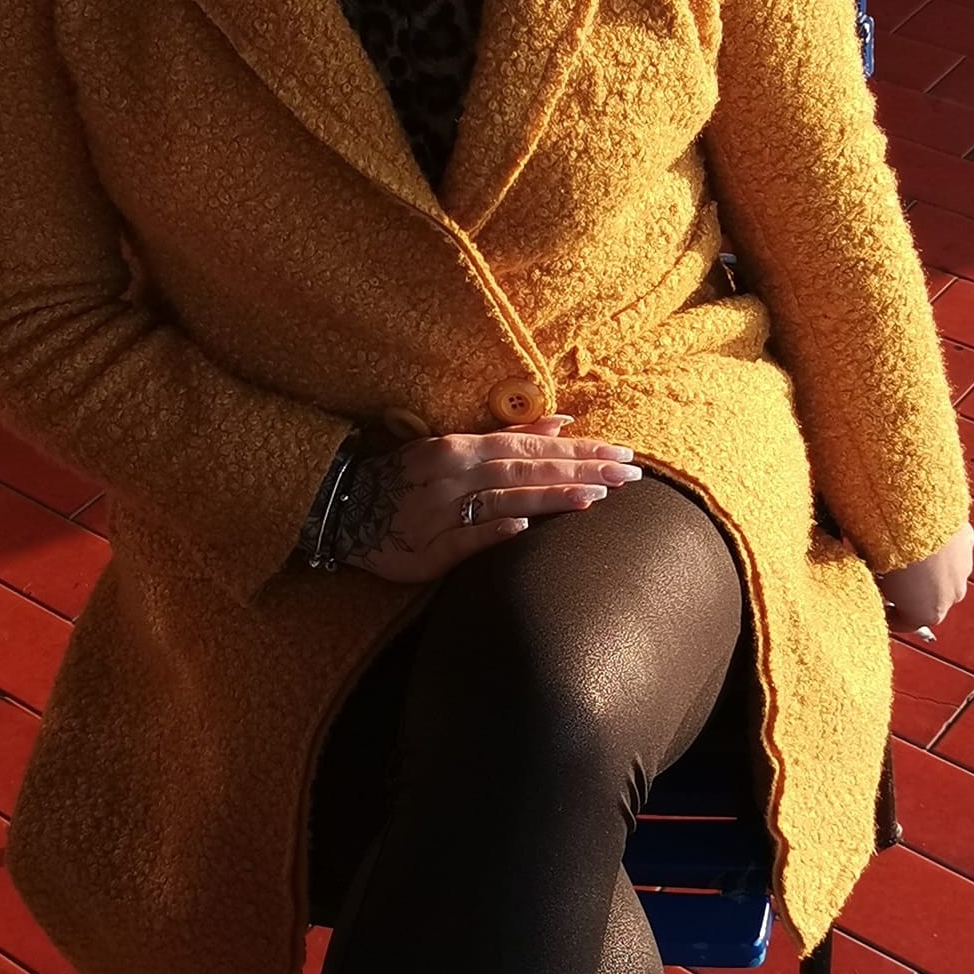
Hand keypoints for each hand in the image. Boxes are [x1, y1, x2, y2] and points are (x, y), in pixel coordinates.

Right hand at [339, 415, 640, 582]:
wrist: (345, 509)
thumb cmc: (408, 477)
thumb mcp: (455, 446)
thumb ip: (508, 436)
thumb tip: (563, 422)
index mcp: (464, 447)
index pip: (533, 447)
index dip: (579, 450)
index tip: (622, 454)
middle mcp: (455, 474)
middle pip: (527, 470)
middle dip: (580, 471)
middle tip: (628, 475)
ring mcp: (441, 512)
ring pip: (503, 500)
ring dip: (549, 497)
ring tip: (594, 497)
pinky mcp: (426, 551)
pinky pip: (462, 539)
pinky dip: (491, 531)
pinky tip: (521, 528)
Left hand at [876, 522, 973, 637]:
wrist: (916, 514)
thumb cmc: (890, 545)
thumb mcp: (870, 569)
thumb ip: (875, 581)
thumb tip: (867, 573)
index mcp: (927, 614)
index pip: (904, 623)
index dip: (887, 611)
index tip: (876, 598)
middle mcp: (951, 598)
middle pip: (927, 599)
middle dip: (909, 590)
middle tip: (887, 571)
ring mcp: (963, 571)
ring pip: (942, 574)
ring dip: (927, 568)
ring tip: (903, 549)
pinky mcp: (968, 544)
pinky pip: (951, 549)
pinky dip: (939, 545)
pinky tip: (921, 532)